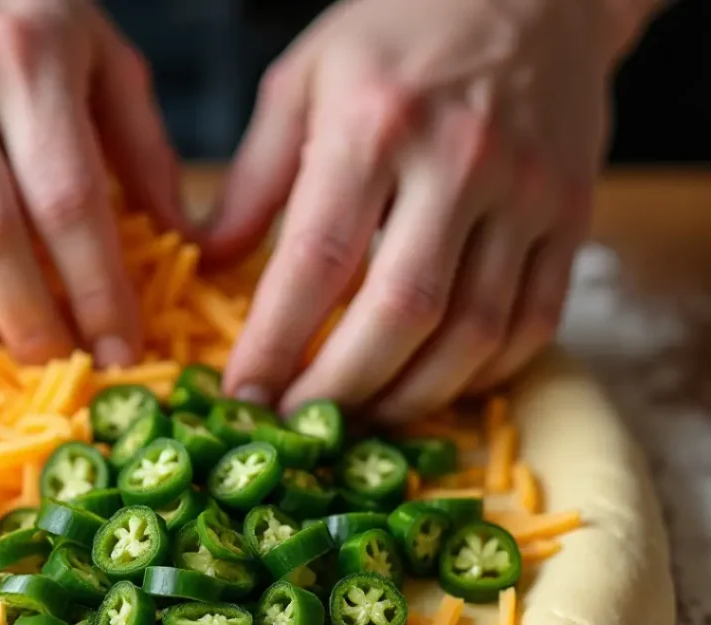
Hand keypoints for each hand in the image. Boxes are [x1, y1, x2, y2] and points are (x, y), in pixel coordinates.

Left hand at [208, 0, 642, 419]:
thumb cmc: (403, 31)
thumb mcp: (305, 79)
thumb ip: (255, 177)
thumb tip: (208, 262)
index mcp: (376, 123)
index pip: (317, 263)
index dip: (275, 345)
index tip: (242, 398)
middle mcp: (459, 162)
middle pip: (400, 313)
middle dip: (342, 390)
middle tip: (301, 429)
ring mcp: (527, 194)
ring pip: (473, 334)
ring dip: (411, 398)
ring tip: (361, 420)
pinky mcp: (573, 216)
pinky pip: (534, 323)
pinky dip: (484, 375)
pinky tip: (437, 388)